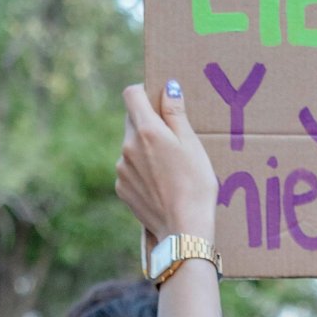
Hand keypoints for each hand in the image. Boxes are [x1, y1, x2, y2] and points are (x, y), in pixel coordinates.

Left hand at [116, 80, 218, 241]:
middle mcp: (127, 146)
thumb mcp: (192, 145)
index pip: (132, 94)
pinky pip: (129, 169)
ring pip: (131, 147)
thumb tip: (168, 87)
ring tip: (171, 169)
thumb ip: (176, 114)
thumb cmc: (195, 185)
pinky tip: (162, 185)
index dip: (145, 92)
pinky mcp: (121, 188)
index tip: (160, 101)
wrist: (184, 229)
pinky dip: (142, 171)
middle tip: (174, 140)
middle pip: (132, 120)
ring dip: (146, 149)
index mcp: (146, 131)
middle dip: (149, 123)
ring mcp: (121, 169)